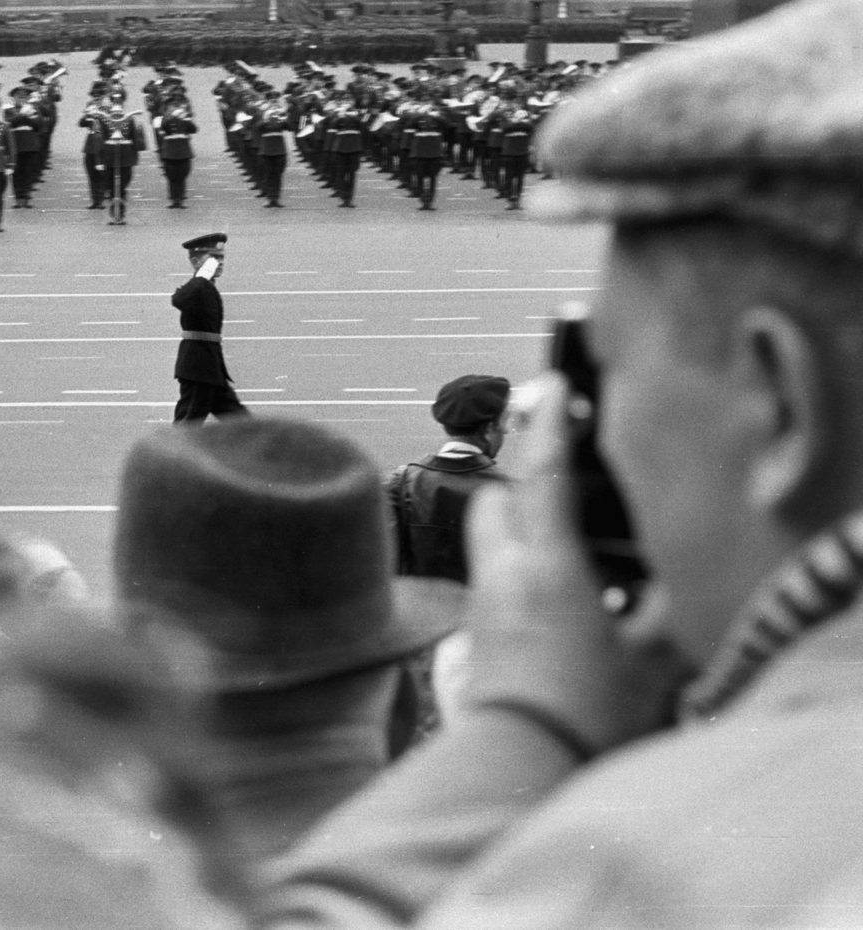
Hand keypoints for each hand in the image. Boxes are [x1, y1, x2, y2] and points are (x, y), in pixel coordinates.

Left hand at [462, 373, 693, 756]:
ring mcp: (481, 604)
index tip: (555, 384)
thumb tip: (675, 580)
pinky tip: (554, 591)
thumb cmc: (583, 714)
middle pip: (495, 496)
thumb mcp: (651, 659)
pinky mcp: (476, 634)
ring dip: (517, 520)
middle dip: (521, 472)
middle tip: (556, 462)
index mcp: (546, 566)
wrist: (518, 766)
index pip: (543, 476)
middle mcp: (502, 574)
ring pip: (490, 537)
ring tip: (562, 533)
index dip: (551, 427)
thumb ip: (664, 610)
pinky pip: (493, 577)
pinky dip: (518, 565)